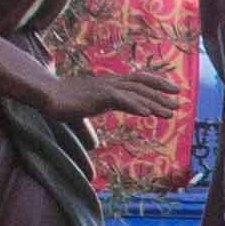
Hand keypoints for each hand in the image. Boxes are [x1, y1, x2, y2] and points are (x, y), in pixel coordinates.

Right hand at [40, 66, 168, 124]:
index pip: (137, 81)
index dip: (155, 84)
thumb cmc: (61, 103)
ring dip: (154, 102)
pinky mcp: (97, 96)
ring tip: (170, 112)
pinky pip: (121, 99)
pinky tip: (147, 113)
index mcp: (108, 85)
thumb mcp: (80, 116)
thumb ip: (89, 128)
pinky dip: (135, 105)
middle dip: (161, 93)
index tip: (170, 92)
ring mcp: (104, 88)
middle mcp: (110, 83)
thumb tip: (93, 144)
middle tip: (178, 103)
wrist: (46, 95)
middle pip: (141, 85)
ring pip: (135, 93)